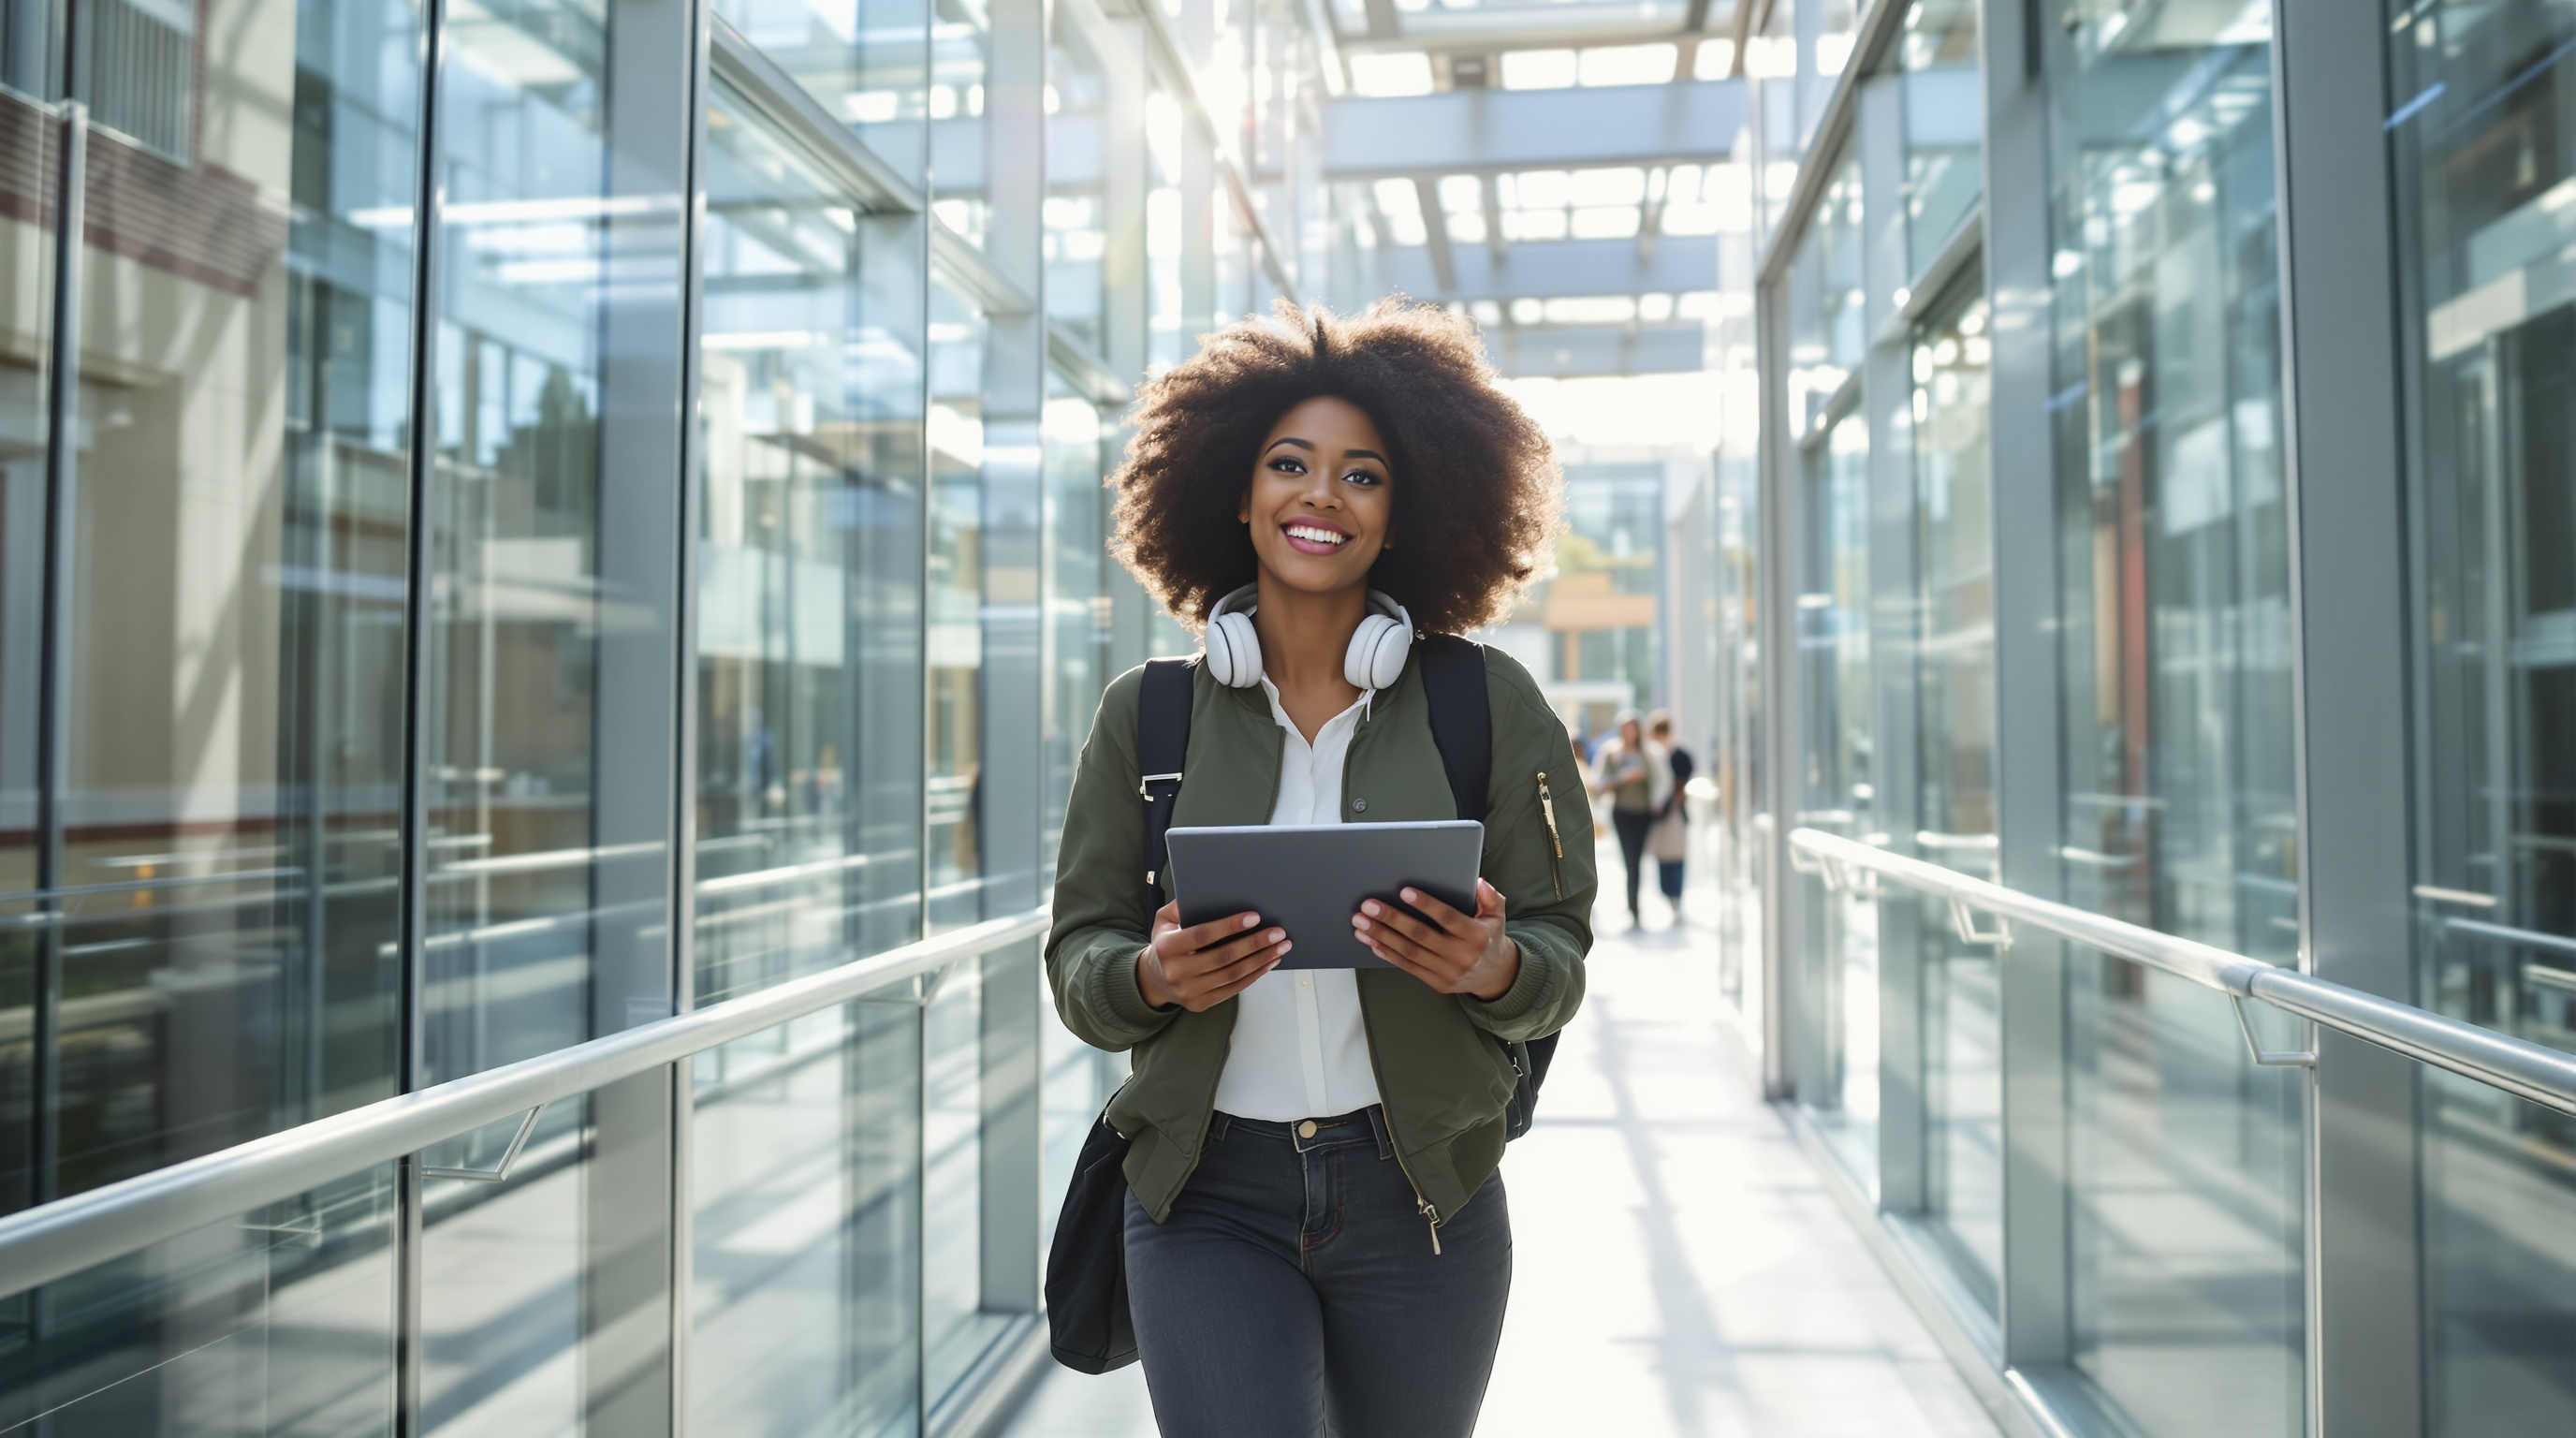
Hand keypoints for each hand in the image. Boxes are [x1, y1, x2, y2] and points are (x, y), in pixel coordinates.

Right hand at [1137, 902, 1289, 1011]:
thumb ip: (1181, 905)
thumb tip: (1207, 891)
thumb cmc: (1165, 944)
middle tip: (1277, 932)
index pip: (1202, 936)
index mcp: (1166, 948)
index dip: (1229, 926)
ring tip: (1280, 947)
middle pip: (1223, 957)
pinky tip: (1268, 962)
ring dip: (1261, 960)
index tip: (1254, 917)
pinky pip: (1234, 989)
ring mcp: (1189, 991)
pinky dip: (1255, 975)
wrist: (1154, 980)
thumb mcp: (1164, 921)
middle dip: (1255, 943)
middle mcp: (1177, 972)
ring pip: (1232, 975)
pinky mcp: (1201, 1003)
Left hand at [1351, 880, 1519, 1000]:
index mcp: (1476, 935)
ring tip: (1361, 923)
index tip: (1404, 891)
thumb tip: (1479, 882)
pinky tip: (1371, 942)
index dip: (1426, 905)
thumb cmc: (1489, 938)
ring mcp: (1448, 971)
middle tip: (1369, 906)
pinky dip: (1387, 954)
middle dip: (1392, 919)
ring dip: (1382, 936)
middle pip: (1421, 935)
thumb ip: (1490, 897)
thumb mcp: (1497, 915)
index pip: (1447, 917)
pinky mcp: (1437, 982)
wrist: (1494, 976)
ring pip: (1409, 952)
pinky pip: (1408, 967)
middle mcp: (1461, 955)